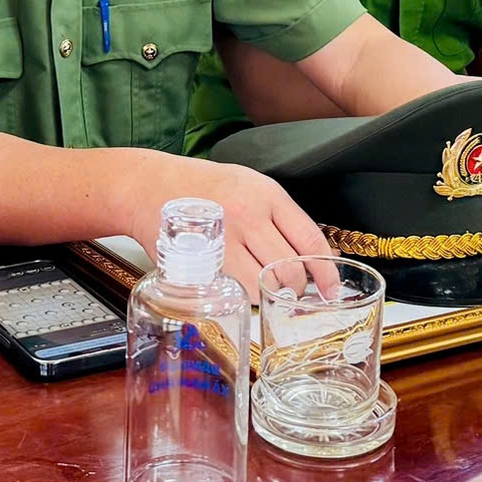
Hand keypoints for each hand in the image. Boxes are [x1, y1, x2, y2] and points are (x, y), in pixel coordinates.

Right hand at [138, 157, 333, 297]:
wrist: (149, 187)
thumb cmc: (203, 188)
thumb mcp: (250, 186)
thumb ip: (284, 219)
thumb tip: (320, 254)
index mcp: (266, 194)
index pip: (309, 238)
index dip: (326, 270)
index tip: (333, 287)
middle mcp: (248, 215)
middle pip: (291, 268)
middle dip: (301, 289)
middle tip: (300, 294)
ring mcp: (225, 239)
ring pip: (266, 284)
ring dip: (273, 295)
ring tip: (270, 292)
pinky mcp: (204, 260)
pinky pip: (238, 290)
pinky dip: (247, 296)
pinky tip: (245, 288)